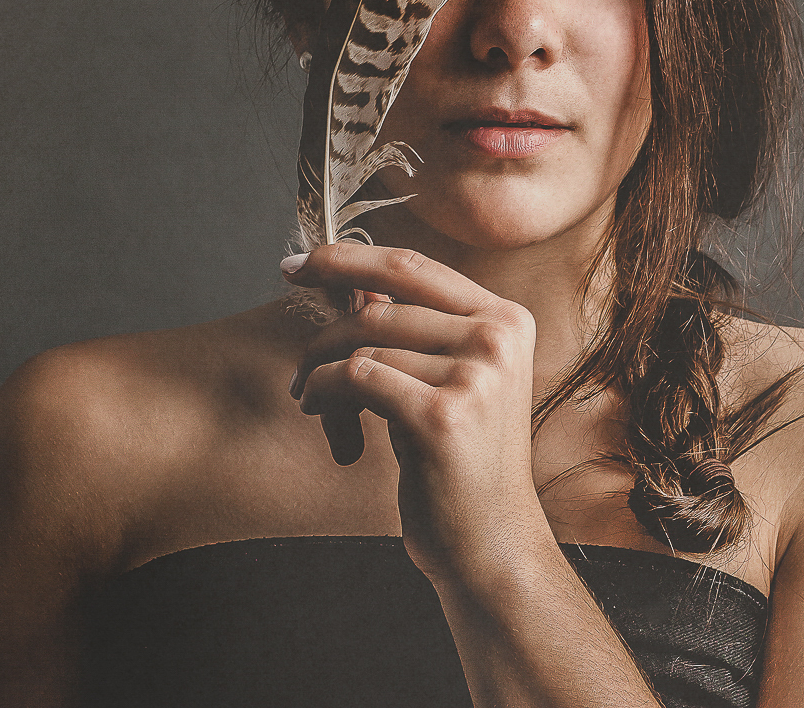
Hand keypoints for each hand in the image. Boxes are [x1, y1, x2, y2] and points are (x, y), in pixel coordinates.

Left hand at [283, 243, 543, 579]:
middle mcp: (498, 338)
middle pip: (379, 306)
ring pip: (361, 344)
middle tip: (296, 363)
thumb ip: (409, 330)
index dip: (346, 259)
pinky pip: (354, 378)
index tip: (297, 265)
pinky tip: (322, 420)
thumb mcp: (447, 381)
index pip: (411, 266)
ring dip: (319, 374)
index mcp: (508, 319)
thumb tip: (344, 280)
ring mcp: (475, 375)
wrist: (491, 543)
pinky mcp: (442, 416)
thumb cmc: (461, 463)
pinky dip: (323, 395)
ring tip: (313, 403)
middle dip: (323, 335)